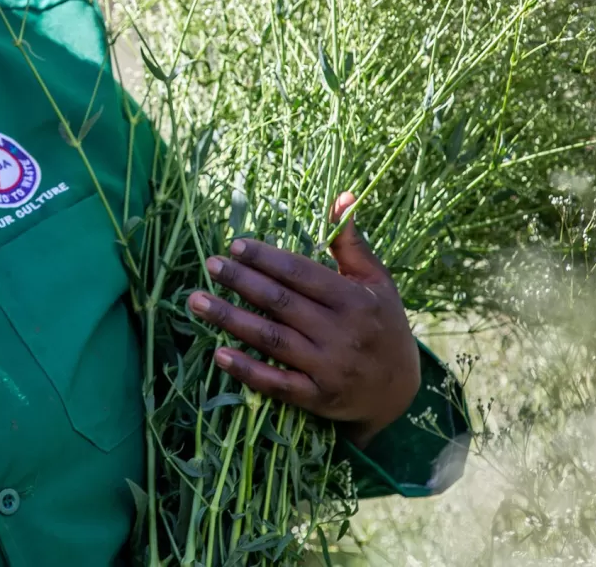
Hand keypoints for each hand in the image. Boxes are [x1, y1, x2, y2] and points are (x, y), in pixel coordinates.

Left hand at [186, 192, 420, 447]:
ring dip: (230, 320)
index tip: (235, 245)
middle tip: (210, 265)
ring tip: (196, 301)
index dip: (266, 258)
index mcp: (355, 299)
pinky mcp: (317, 398)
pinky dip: (248, 370)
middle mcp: (342, 333)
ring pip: (272, 340)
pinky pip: (277, 384)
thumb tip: (342, 196)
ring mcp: (328, 368)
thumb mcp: (376, 281)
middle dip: (241, 282)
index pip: (301, 274)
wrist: (399, 391)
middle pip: (280, 303)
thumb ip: (351, 243)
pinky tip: (219, 354)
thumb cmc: (383, 324)